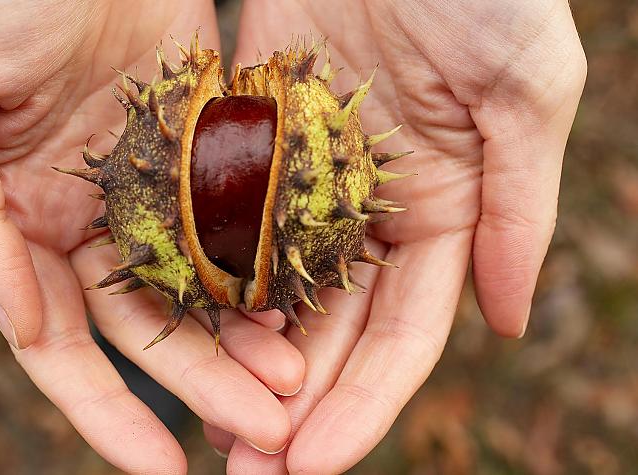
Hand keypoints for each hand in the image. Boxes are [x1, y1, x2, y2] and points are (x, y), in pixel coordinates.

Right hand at [0, 1, 305, 471]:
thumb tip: (16, 322)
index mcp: (17, 218)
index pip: (60, 340)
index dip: (105, 410)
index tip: (159, 471)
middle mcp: (87, 214)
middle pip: (148, 324)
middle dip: (203, 385)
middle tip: (268, 433)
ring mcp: (150, 181)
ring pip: (203, 281)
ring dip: (245, 338)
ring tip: (296, 388)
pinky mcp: (203, 139)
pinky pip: (239, 215)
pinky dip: (267, 262)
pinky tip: (306, 302)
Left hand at [206, 1, 586, 472]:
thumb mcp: (524, 90)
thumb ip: (518, 210)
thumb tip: (512, 324)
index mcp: (442, 213)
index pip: (401, 336)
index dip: (363, 406)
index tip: (315, 464)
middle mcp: (368, 211)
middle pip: (327, 332)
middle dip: (290, 408)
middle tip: (249, 474)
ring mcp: (303, 180)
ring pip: (269, 290)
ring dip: (238, 363)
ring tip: (203, 429)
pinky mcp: (247, 140)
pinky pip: (220, 219)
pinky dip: (202, 277)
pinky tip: (174, 330)